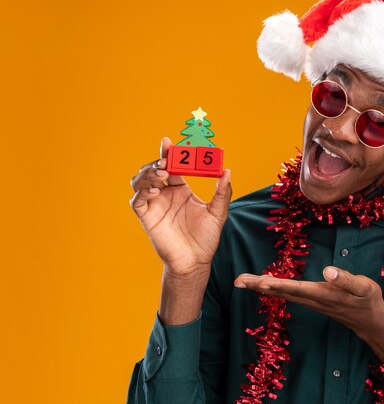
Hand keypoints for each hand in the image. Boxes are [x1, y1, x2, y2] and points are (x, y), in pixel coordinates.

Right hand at [130, 137, 231, 280]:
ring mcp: (155, 205)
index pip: (173, 165)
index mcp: (181, 189)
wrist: (195, 262)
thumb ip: (222, 193)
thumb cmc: (206, 238)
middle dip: (158, 161)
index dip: (169, 152)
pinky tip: (154, 191)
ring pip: (141, 181)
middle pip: (154, 169)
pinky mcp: (147, 217)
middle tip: (167, 160)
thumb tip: (227, 171)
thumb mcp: (218, 213)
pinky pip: (137, 201)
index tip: (169, 141)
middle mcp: (166, 194)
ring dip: (148, 173)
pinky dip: (141, 192)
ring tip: (162, 173)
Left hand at [234, 267, 383, 364]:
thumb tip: (327, 270)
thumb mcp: (363, 287)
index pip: (295, 288)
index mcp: (323, 294)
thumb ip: (345, 279)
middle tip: (238, 281)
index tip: (259, 281)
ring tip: (244, 281)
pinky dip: (274, 288)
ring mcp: (311, 302)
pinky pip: (288, 294)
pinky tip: (265, 285)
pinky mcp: (312, 301)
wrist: (371, 321)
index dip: (277, 284)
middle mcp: (312, 299)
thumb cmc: (368, 301)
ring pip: (283, 293)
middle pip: (282, 292)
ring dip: (263, 287)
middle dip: (259, 286)